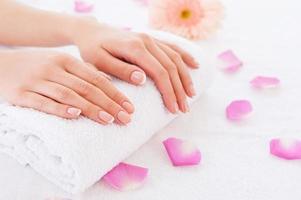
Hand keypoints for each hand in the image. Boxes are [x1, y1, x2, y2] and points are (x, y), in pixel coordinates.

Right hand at [0, 50, 133, 124]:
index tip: (129, 107)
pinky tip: (75, 115)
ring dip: (90, 108)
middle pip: (87, 88)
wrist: (0, 64)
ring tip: (108, 120)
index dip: (115, 93)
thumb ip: (83, 71)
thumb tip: (107, 80)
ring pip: (69, 95)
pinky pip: (43, 102)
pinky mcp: (21, 94)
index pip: (96, 78)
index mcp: (66, 61)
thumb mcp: (60, 62)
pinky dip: (60, 109)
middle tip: (125, 118)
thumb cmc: (37, 66)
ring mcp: (37, 80)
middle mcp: (54, 68)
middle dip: (109, 104)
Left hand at [73, 20, 198, 113]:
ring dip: (185, 78)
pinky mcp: (152, 40)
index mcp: (135, 48)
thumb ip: (121, 69)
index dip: (169, 92)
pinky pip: (173, 48)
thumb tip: (142, 79)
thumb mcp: (99, 61)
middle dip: (179, 90)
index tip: (173, 109)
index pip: (160, 72)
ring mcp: (151, 39)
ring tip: (191, 95)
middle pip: (171, 67)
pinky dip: (185, 57)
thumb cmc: (92, 49)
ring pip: (175, 58)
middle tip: (184, 109)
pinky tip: (194, 66)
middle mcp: (147, 41)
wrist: (92, 31)